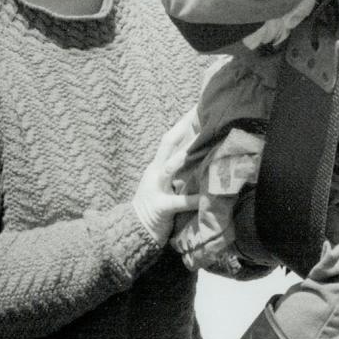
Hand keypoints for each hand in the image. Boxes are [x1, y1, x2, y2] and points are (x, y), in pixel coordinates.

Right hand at [133, 111, 199, 243]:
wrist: (131, 231)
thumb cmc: (154, 206)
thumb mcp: (164, 184)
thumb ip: (178, 172)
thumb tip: (200, 157)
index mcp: (157, 165)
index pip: (170, 138)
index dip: (183, 122)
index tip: (198, 107)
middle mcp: (155, 172)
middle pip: (169, 144)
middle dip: (185, 129)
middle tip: (204, 115)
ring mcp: (156, 188)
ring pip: (171, 167)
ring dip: (187, 157)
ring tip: (205, 146)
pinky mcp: (161, 207)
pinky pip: (178, 201)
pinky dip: (193, 198)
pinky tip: (206, 196)